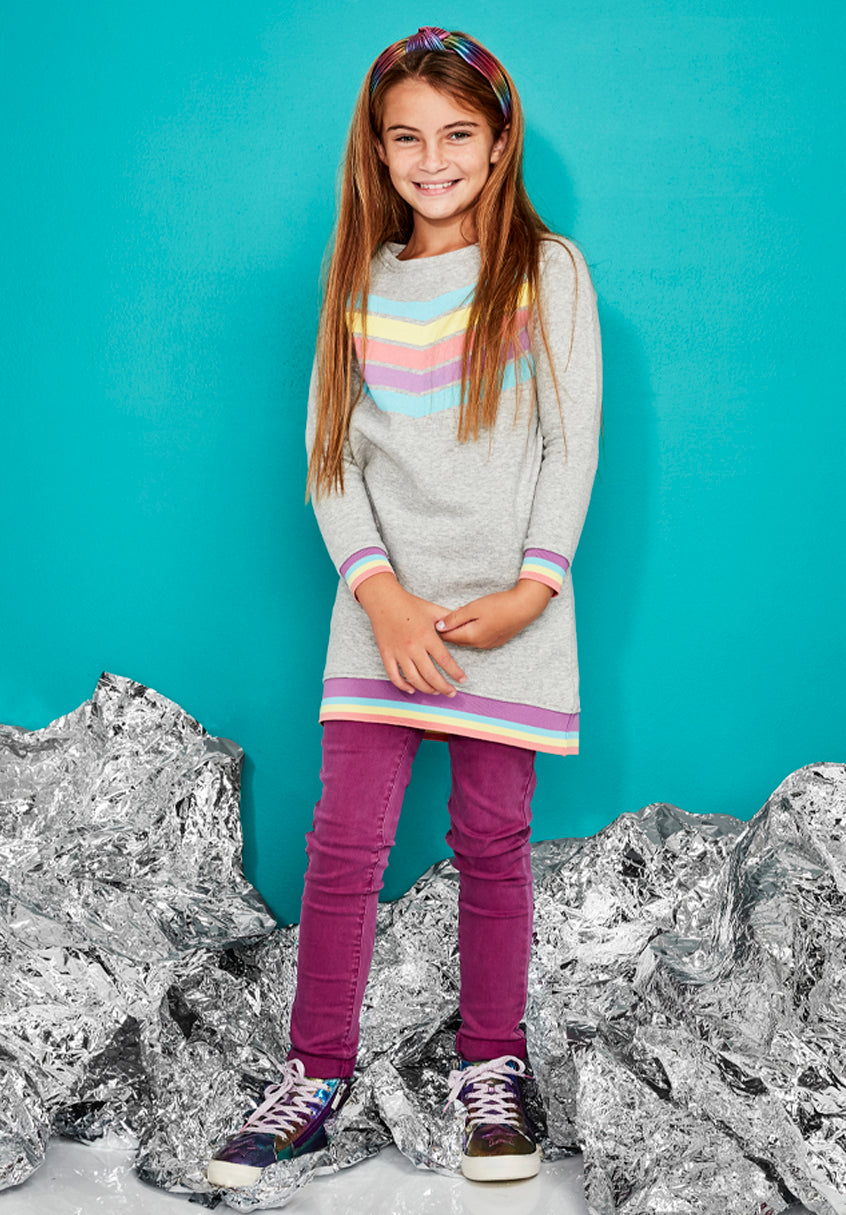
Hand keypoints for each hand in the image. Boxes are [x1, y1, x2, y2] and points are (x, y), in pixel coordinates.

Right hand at [355, 573, 467, 695]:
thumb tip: (465, 619)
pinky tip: (412, 689)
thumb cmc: (410, 605)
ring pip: (414, 679)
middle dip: (444, 687)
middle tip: (452, 692)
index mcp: (427, 636)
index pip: (445, 660)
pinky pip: (394, 676)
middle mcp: (413, 647)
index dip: (455, 673)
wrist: (383, 600)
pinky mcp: (386, 654)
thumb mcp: (433, 609)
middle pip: (431, 675)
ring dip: (426, 689)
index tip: (462, 680)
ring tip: (436, 691)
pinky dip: (403, 685)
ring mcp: (398, 652)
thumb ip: (449, 617)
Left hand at [434, 581, 552, 648]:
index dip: (438, 629)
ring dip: (461, 630)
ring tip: (457, 617)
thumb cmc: (499, 605)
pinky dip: (472, 631)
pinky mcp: (497, 640)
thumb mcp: (473, 608)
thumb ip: (454, 618)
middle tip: (442, 618)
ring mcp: (489, 644)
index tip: (431, 621)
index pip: (448, 637)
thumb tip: (439, 627)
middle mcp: (479, 644)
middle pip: (457, 640)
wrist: (525, 607)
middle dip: (448, 631)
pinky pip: (478, 638)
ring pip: (468, 639)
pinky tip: (474, 620)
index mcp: (471, 637)